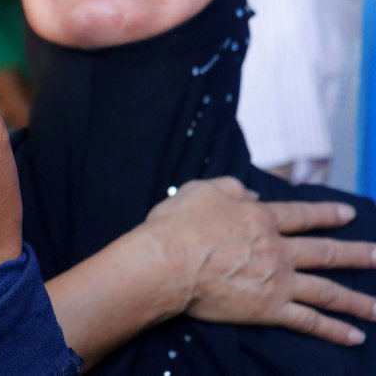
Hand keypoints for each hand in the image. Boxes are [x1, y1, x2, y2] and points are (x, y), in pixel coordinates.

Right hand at [145, 177, 375, 344]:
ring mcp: (277, 281)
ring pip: (327, 290)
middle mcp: (277, 249)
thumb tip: (252, 193)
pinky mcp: (269, 309)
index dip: (326, 214)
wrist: (167, 262)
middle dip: (357, 254)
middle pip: (325, 252)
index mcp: (261, 218)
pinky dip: (333, 329)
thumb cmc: (178, 224)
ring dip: (358, 300)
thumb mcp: (201, 190)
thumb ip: (229, 188)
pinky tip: (355, 336)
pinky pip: (308, 321)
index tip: (348, 215)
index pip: (302, 215)